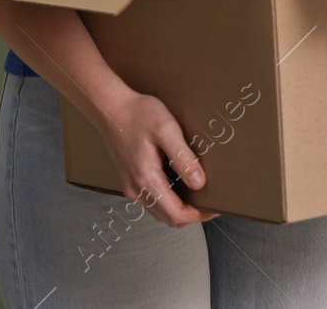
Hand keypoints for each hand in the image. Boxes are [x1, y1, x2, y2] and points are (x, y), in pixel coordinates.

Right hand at [99, 89, 219, 227]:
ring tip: (200, 196)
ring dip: (180, 210)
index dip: (198, 215)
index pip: (175, 214)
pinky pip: (152, 201)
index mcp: (146, 179)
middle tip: (211, 203)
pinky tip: (181, 187)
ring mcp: (132, 186)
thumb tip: (199, 183)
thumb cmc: (138, 114)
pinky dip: (169, 202)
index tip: (214, 207)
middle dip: (192, 215)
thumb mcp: (167, 130)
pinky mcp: (131, 180)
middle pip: (168, 218)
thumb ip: (183, 158)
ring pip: (160, 212)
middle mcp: (136, 189)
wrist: (111, 108)